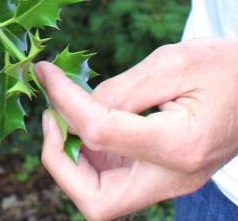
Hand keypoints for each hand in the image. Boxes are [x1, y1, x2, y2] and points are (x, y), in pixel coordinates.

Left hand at [36, 38, 237, 220]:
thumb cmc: (225, 68)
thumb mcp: (172, 63)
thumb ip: (121, 88)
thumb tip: (74, 104)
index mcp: (180, 146)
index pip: (99, 133)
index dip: (62, 101)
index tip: (45, 72)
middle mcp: (174, 176)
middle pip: (97, 202)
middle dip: (61, 161)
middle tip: (53, 117)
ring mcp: (169, 182)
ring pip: (100, 197)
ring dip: (70, 159)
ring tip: (64, 112)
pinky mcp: (162, 175)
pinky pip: (112, 180)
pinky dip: (88, 155)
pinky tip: (84, 118)